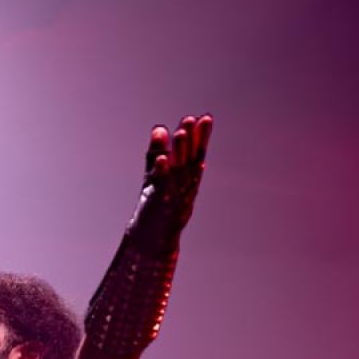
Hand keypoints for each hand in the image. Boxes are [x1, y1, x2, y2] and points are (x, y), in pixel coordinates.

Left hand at [135, 114, 212, 246]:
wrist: (152, 240)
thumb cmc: (157, 206)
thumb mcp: (158, 176)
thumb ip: (158, 152)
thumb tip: (159, 128)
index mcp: (187, 179)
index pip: (197, 154)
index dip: (202, 137)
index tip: (206, 118)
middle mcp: (183, 186)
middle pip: (189, 160)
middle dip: (191, 140)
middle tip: (191, 119)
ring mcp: (173, 195)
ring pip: (179, 171)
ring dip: (179, 152)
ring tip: (180, 132)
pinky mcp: (159, 203)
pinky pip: (162, 186)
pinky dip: (162, 172)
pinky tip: (161, 159)